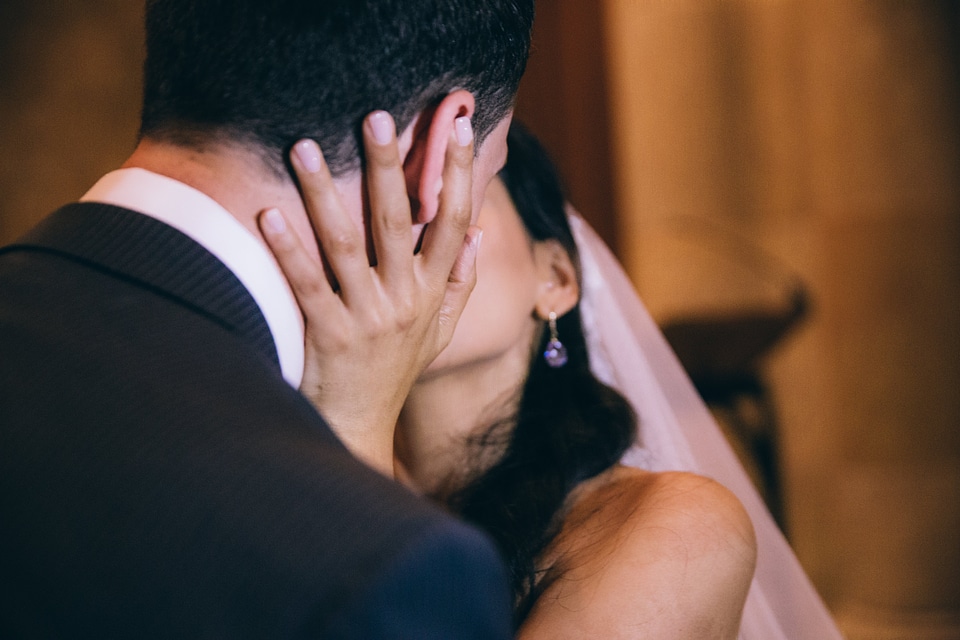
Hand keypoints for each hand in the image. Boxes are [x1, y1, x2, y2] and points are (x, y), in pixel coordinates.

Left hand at [258, 111, 479, 476]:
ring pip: (346, 244)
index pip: (454, 222)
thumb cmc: (396, 371)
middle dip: (389, 166)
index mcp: (432, 292)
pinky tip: (269, 213)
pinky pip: (308, 284)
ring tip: (302, 146)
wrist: (361, 427)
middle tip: (375, 117)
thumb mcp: (439, 332)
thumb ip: (460, 284)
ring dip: (324, 193)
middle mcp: (405, 300)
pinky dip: (289, 249)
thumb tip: (479, 232)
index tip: (460, 126)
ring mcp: (368, 318)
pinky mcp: (329, 336)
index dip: (460, 174)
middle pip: (399, 221)